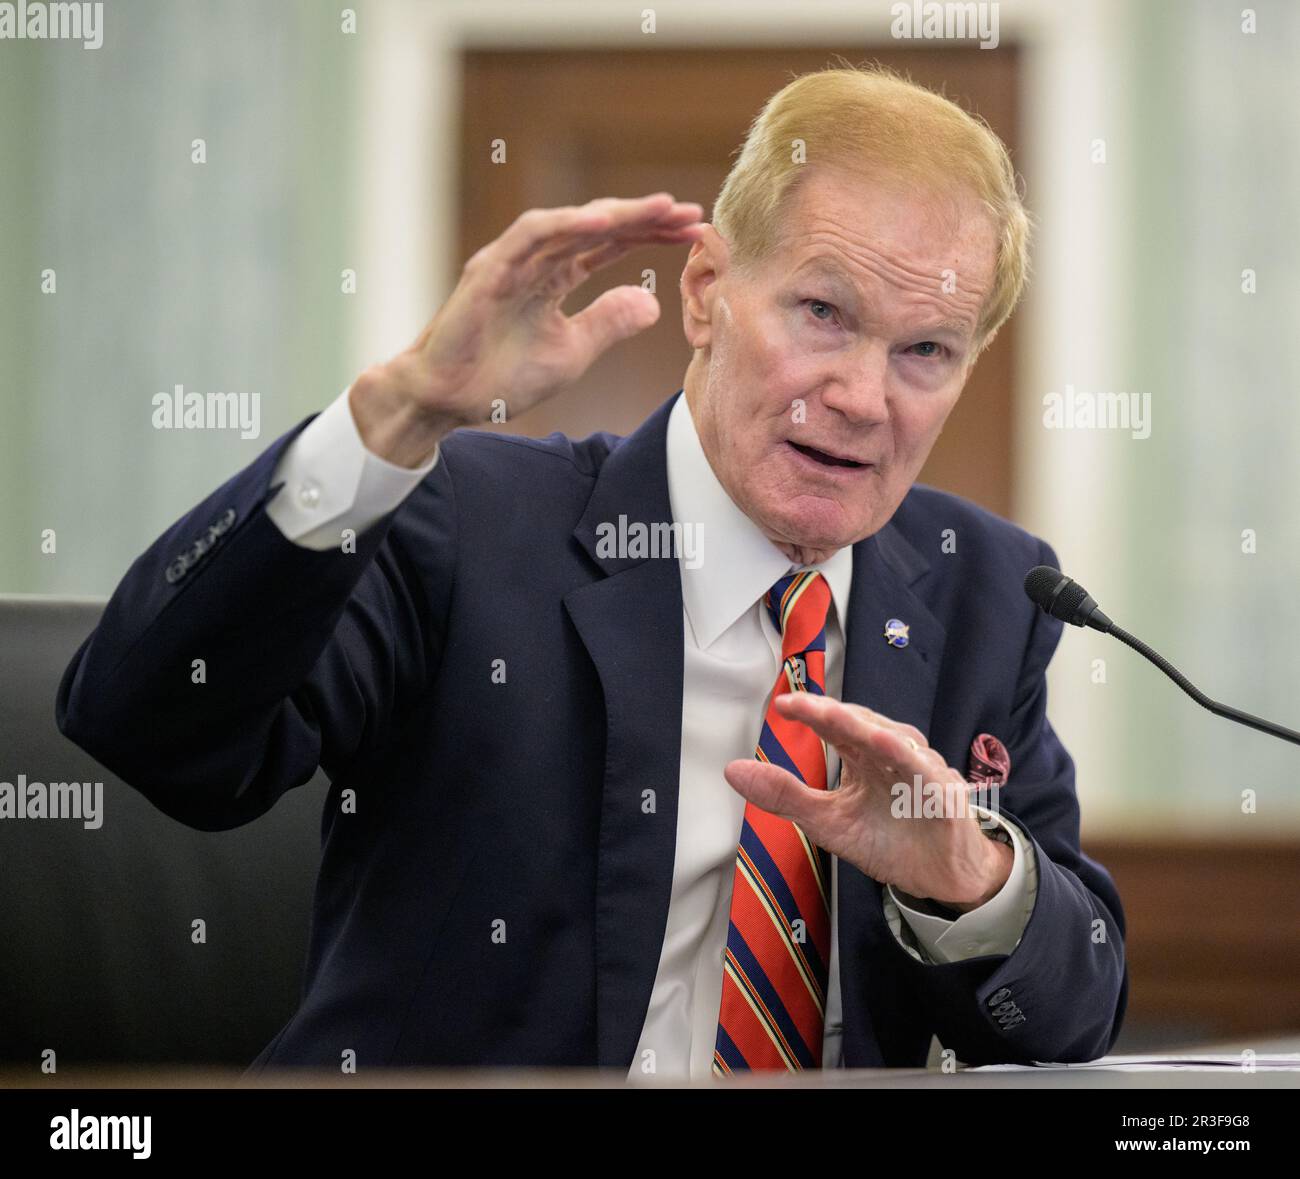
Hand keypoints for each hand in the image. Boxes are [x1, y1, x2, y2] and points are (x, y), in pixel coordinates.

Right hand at [349, 193, 706, 466]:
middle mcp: (535, 261)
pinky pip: (530, 238)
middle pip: (597, 228)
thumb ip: (608, 323)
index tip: (694, 232)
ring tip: (658, 210)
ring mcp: (511, 261)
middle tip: (689, 212)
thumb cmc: (500, 376)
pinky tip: (603, 222)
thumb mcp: (572, 352)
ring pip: (569, 224)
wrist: (447, 400)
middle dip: (644, 218)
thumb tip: (652, 303)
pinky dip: (566, 225)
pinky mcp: (488, 270)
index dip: (651, 236)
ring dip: (615, 214)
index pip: (610, 246)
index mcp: (554, 277)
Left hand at [723, 694, 1011, 909]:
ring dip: (867, 728)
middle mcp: (891, 753)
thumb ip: (783, 794)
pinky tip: (890, 749)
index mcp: (862, 754)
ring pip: (895, 740)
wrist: (938, 878)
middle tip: (803, 705)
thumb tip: (731, 770)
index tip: (781, 705)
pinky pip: (926, 772)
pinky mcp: (944, 794)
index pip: (833, 725)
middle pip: (861, 724)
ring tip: (838, 717)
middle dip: (832, 713)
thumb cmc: (886, 840)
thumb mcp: (826, 821)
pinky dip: (910, 759)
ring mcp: (920, 769)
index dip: (810, 711)